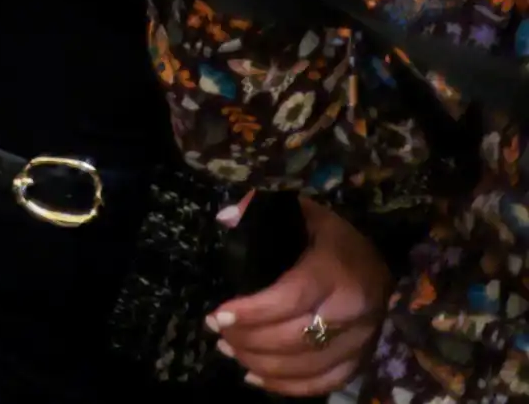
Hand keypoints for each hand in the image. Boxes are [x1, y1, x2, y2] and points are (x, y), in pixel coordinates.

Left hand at [207, 197, 390, 395]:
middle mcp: (354, 309)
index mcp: (336, 269)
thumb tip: (226, 218)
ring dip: (261, 365)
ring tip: (227, 350)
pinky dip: (287, 387)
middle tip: (218, 332)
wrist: (377, 257)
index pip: (291, 298)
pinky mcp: (362, 358)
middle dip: (250, 340)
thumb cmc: (326, 235)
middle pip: (297, 338)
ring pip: (309, 366)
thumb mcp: (297, 210)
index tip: (218, 316)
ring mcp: (362, 339)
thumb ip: (259, 208)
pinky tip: (253, 378)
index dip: (253, 312)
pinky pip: (326, 383)